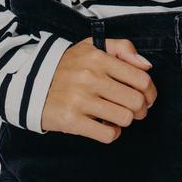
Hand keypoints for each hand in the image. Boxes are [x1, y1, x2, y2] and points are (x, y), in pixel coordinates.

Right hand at [39, 37, 156, 142]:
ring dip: (125, 120)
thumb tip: (146, 65)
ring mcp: (80, 100)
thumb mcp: (91, 47)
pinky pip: (108, 134)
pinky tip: (105, 125)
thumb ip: (122, 48)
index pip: (141, 78)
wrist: (31, 84)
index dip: (150, 91)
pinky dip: (112, 132)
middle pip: (136, 101)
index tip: (147, 97)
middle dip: (140, 109)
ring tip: (116, 115)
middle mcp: (90, 77)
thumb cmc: (67, 66)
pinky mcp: (72, 120)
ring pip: (125, 118)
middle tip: (134, 109)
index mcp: (98, 58)